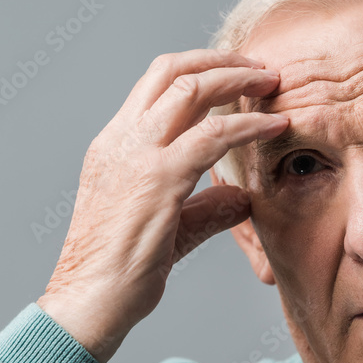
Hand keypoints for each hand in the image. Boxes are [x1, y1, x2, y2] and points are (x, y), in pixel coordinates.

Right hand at [36, 50, 285, 362]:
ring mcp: (136, 154)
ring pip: (191, 89)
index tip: (234, 74)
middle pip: (172, 70)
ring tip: (273, 81)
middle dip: (221, 60)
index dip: (198, 69)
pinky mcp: (158, 178)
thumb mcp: (168, 228)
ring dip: (238, 78)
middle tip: (259, 65)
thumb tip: (240, 198)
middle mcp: (121, 139)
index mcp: (114, 144)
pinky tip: (275, 126)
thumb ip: (203, 208)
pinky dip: (249, 125)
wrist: (87, 301)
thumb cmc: (118, 272)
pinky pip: (213, 135)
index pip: (155, 85)